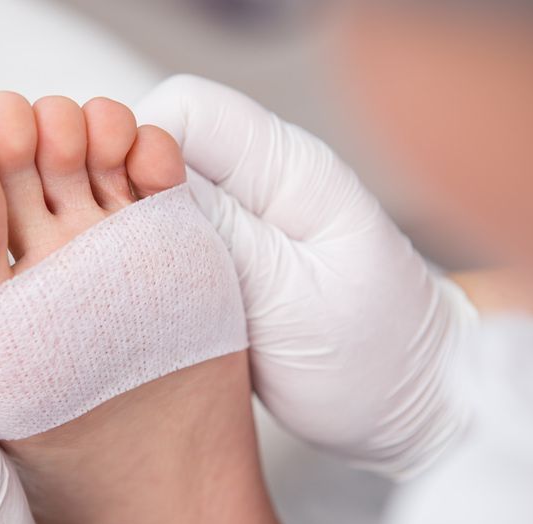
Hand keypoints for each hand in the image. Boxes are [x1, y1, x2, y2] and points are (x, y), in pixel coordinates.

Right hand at [137, 75, 476, 476]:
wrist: (409, 404)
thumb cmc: (370, 355)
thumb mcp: (290, 297)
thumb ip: (218, 234)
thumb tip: (141, 182)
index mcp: (288, 168)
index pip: (184, 110)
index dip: (137, 151)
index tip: (126, 214)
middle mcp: (261, 181)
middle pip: (158, 146)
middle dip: (124, 193)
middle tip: (123, 265)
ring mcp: (243, 221)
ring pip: (154, 196)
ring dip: (132, 235)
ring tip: (136, 289)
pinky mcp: (229, 260)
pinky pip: (168, 242)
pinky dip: (147, 266)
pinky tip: (149, 303)